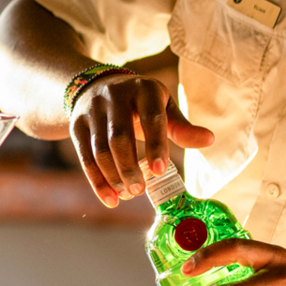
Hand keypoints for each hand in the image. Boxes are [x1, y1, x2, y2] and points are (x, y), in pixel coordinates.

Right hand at [67, 72, 212, 207]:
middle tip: (140, 191)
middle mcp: (114, 96)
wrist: (95, 86)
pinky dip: (97, 181)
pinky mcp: (76, 125)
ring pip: (99, 149)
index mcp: (143, 89)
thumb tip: (209, 140)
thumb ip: (181, 126)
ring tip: (128, 194)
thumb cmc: (139, 103)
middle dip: (129, 167)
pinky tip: (110, 199)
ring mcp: (92, 110)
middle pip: (119, 137)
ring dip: (113, 177)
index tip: (161, 172)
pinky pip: (84, 156)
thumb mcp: (162, 106)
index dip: (156, 145)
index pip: (151, 118)